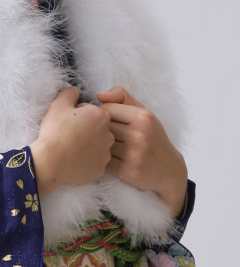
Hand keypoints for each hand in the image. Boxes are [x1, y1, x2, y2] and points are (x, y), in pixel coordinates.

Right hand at [31, 86, 114, 194]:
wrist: (50, 162)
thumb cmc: (55, 131)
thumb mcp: (58, 105)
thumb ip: (69, 93)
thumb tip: (74, 90)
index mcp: (101, 117)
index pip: (92, 112)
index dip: (78, 115)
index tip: (68, 121)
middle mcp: (109, 135)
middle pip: (97, 129)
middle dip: (86, 130)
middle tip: (68, 134)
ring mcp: (105, 155)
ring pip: (97, 147)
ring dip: (87, 146)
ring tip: (70, 148)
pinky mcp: (99, 170)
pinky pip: (93, 163)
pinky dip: (85, 161)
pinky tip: (72, 160)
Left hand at [96, 86, 187, 217]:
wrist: (168, 170)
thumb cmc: (151, 137)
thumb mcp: (143, 112)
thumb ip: (122, 97)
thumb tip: (99, 95)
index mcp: (143, 117)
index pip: (106, 108)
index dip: (102, 114)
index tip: (107, 121)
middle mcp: (140, 134)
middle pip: (101, 126)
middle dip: (99, 130)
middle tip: (102, 134)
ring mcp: (134, 154)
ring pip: (100, 143)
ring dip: (97, 145)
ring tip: (102, 145)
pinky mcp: (127, 171)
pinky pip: (102, 160)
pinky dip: (100, 159)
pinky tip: (105, 158)